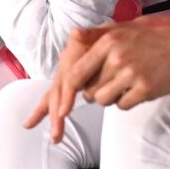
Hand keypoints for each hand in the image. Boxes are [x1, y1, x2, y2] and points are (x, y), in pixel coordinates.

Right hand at [25, 26, 107, 142]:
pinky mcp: (74, 79)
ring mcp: (68, 73)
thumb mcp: (104, 33)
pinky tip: (56, 121)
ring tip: (55, 136)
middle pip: (57, 92)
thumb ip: (90, 34)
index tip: (64, 113)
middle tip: (56, 135)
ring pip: (56, 95)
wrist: (117, 33)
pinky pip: (59, 93)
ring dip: (54, 116)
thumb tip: (76, 33)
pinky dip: (52, 106)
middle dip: (55, 114)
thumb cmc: (114, 36)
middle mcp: (67, 66)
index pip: (66, 80)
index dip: (65, 96)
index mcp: (73, 56)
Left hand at [70, 17, 169, 110]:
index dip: (70, 88)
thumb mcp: (124, 28)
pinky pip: (122, 105)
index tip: (70, 96)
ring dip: (109, 97)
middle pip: (89, 90)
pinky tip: (135, 90)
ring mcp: (131, 74)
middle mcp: (117, 57)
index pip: (76, 72)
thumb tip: (73, 34)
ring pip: (103, 100)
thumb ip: (97, 34)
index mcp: (108, 42)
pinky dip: (126, 101)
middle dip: (94, 91)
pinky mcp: (145, 89)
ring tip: (122, 86)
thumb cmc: (156, 37)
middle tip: (107, 84)